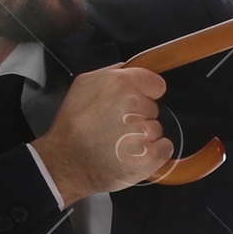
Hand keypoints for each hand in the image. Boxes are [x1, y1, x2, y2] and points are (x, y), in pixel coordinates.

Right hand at [33, 64, 174, 203]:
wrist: (67, 163)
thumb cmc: (73, 127)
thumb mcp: (83, 85)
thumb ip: (111, 73)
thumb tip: (130, 69)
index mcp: (119, 83)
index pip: (156, 84)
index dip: (145, 94)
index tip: (134, 103)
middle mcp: (133, 105)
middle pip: (153, 108)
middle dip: (139, 116)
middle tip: (116, 126)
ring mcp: (143, 132)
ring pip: (156, 129)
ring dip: (143, 136)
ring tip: (119, 143)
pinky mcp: (148, 156)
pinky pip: (165, 148)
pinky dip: (154, 153)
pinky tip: (133, 155)